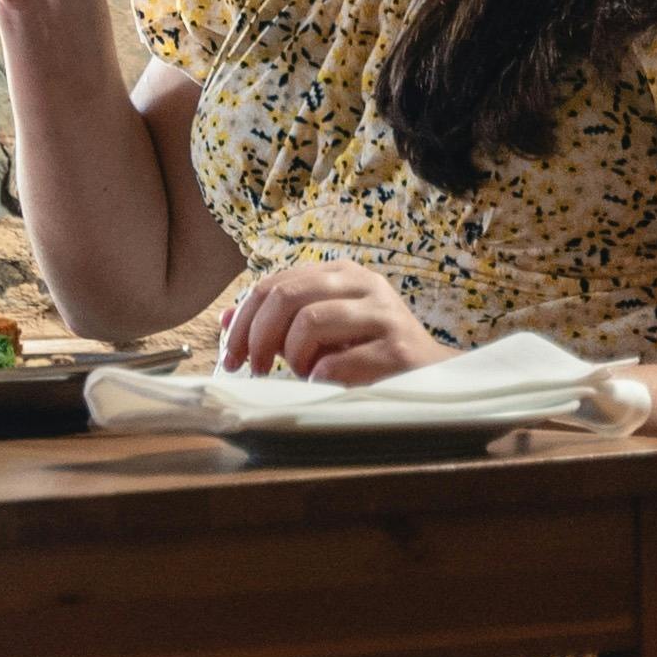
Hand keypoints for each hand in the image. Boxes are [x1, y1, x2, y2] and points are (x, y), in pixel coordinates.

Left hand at [219, 262, 453, 384]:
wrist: (432, 377)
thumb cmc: (368, 353)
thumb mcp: (319, 332)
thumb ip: (276, 322)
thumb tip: (224, 319)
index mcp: (340, 274)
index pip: (273, 284)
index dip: (242, 320)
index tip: (231, 356)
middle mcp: (364, 284)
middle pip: (286, 296)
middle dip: (258, 337)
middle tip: (254, 368)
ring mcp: (385, 313)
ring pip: (310, 322)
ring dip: (294, 356)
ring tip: (303, 373)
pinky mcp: (399, 348)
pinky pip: (338, 361)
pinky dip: (319, 376)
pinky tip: (325, 382)